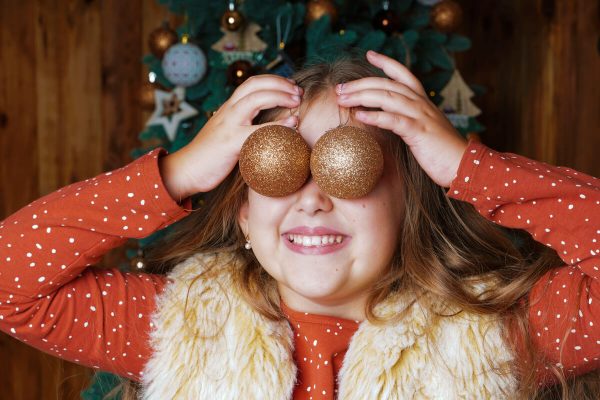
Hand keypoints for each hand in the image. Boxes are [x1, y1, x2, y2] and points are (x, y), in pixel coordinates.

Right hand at [160, 75, 301, 198]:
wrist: (185, 171)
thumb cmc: (210, 157)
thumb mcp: (227, 135)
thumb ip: (243, 127)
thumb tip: (266, 128)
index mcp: (228, 109)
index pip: (252, 83)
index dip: (273, 80)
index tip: (291, 86)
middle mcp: (228, 111)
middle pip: (255, 84)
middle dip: (280, 83)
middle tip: (299, 91)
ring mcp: (229, 125)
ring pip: (256, 98)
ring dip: (280, 95)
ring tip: (297, 100)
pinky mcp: (231, 143)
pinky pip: (259, 130)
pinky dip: (279, 125)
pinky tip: (292, 124)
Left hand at [336, 50, 467, 187]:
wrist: (463, 165)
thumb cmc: (441, 152)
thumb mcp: (424, 130)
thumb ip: (409, 121)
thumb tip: (389, 120)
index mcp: (423, 102)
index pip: (403, 74)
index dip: (386, 62)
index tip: (369, 54)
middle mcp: (421, 104)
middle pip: (387, 84)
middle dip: (361, 84)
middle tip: (340, 88)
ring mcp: (421, 116)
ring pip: (387, 97)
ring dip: (361, 96)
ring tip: (342, 98)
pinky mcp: (419, 132)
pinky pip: (393, 120)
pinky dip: (374, 116)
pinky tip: (359, 115)